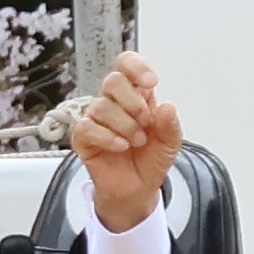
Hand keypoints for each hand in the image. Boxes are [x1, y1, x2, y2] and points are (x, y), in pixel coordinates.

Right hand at [72, 52, 180, 234]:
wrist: (137, 188)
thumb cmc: (150, 160)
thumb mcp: (170, 143)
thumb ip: (170, 124)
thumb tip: (168, 107)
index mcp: (135, 96)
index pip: (126, 65)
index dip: (135, 67)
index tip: (150, 82)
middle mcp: (113, 103)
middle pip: (112, 81)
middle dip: (133, 102)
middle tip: (146, 122)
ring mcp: (95, 119)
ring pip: (101, 106)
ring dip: (125, 126)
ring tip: (136, 141)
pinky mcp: (82, 138)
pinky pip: (87, 127)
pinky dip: (108, 137)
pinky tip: (120, 146)